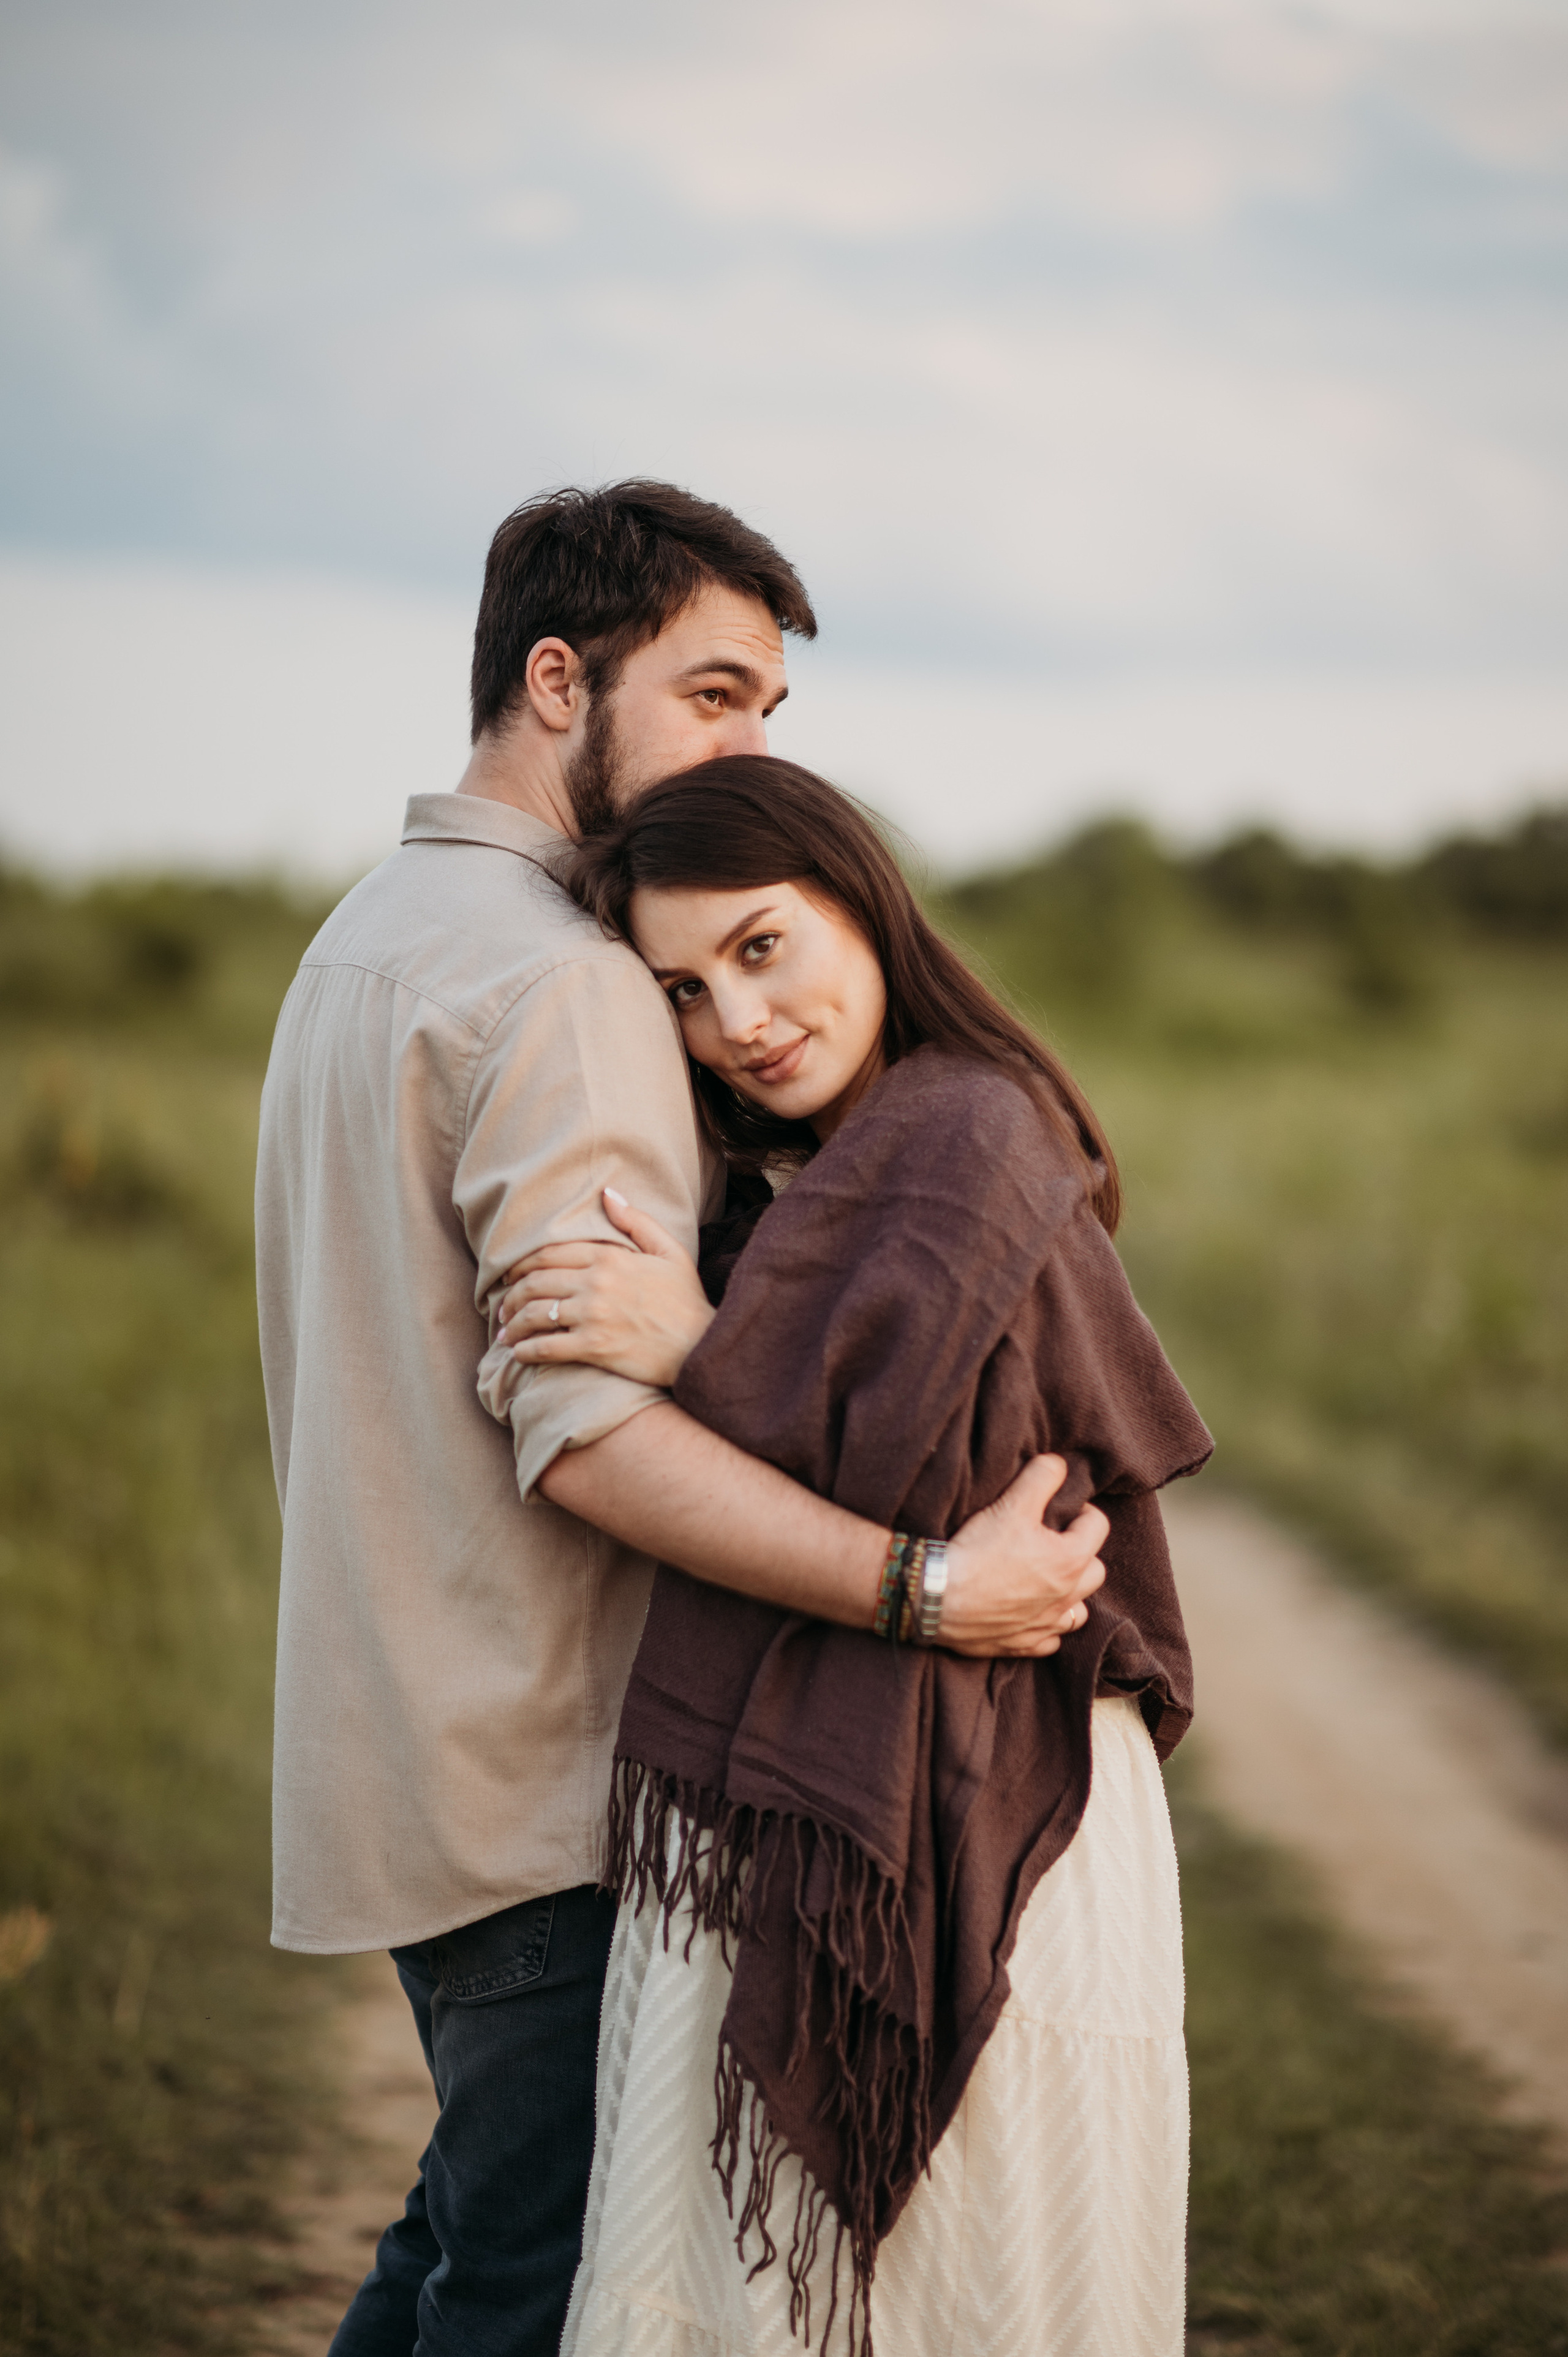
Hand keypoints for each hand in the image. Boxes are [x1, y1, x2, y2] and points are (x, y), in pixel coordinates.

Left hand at [498, 1187, 714, 1389]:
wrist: (701, 1346)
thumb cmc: (686, 1300)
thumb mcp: (669, 1251)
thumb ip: (636, 1221)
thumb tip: (607, 1193)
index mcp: (609, 1257)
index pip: (550, 1254)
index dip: (522, 1265)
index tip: (510, 1276)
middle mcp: (596, 1283)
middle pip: (535, 1283)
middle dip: (511, 1296)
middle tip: (502, 1307)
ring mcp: (593, 1315)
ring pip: (535, 1314)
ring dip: (513, 1324)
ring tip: (505, 1334)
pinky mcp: (594, 1348)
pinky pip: (546, 1347)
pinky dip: (525, 1351)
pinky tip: (517, 1355)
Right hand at [938, 1455, 1107, 1657]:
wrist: (937, 1597)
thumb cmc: (977, 1550)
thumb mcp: (1011, 1503)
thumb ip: (1042, 1477)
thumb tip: (1059, 1465)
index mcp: (1070, 1560)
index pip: (1098, 1526)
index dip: (1082, 1511)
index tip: (1061, 1509)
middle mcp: (1066, 1596)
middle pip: (1096, 1571)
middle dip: (1082, 1552)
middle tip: (1055, 1541)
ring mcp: (1046, 1625)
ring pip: (1079, 1611)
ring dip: (1071, 1594)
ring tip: (1048, 1579)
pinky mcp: (1023, 1645)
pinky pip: (1051, 1640)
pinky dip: (1046, 1625)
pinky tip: (1029, 1613)